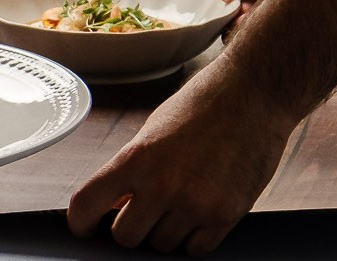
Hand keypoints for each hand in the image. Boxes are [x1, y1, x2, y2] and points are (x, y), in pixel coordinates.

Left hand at [66, 57, 295, 253]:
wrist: (255, 91)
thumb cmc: (204, 103)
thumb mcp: (156, 128)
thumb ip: (133, 170)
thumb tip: (114, 207)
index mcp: (138, 156)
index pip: (86, 205)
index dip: (81, 222)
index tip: (86, 225)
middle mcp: (163, 184)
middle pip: (125, 238)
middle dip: (132, 226)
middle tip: (146, 207)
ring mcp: (195, 204)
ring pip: (162, 246)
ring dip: (167, 229)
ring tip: (184, 196)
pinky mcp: (226, 215)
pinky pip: (196, 250)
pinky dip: (195, 236)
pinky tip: (203, 207)